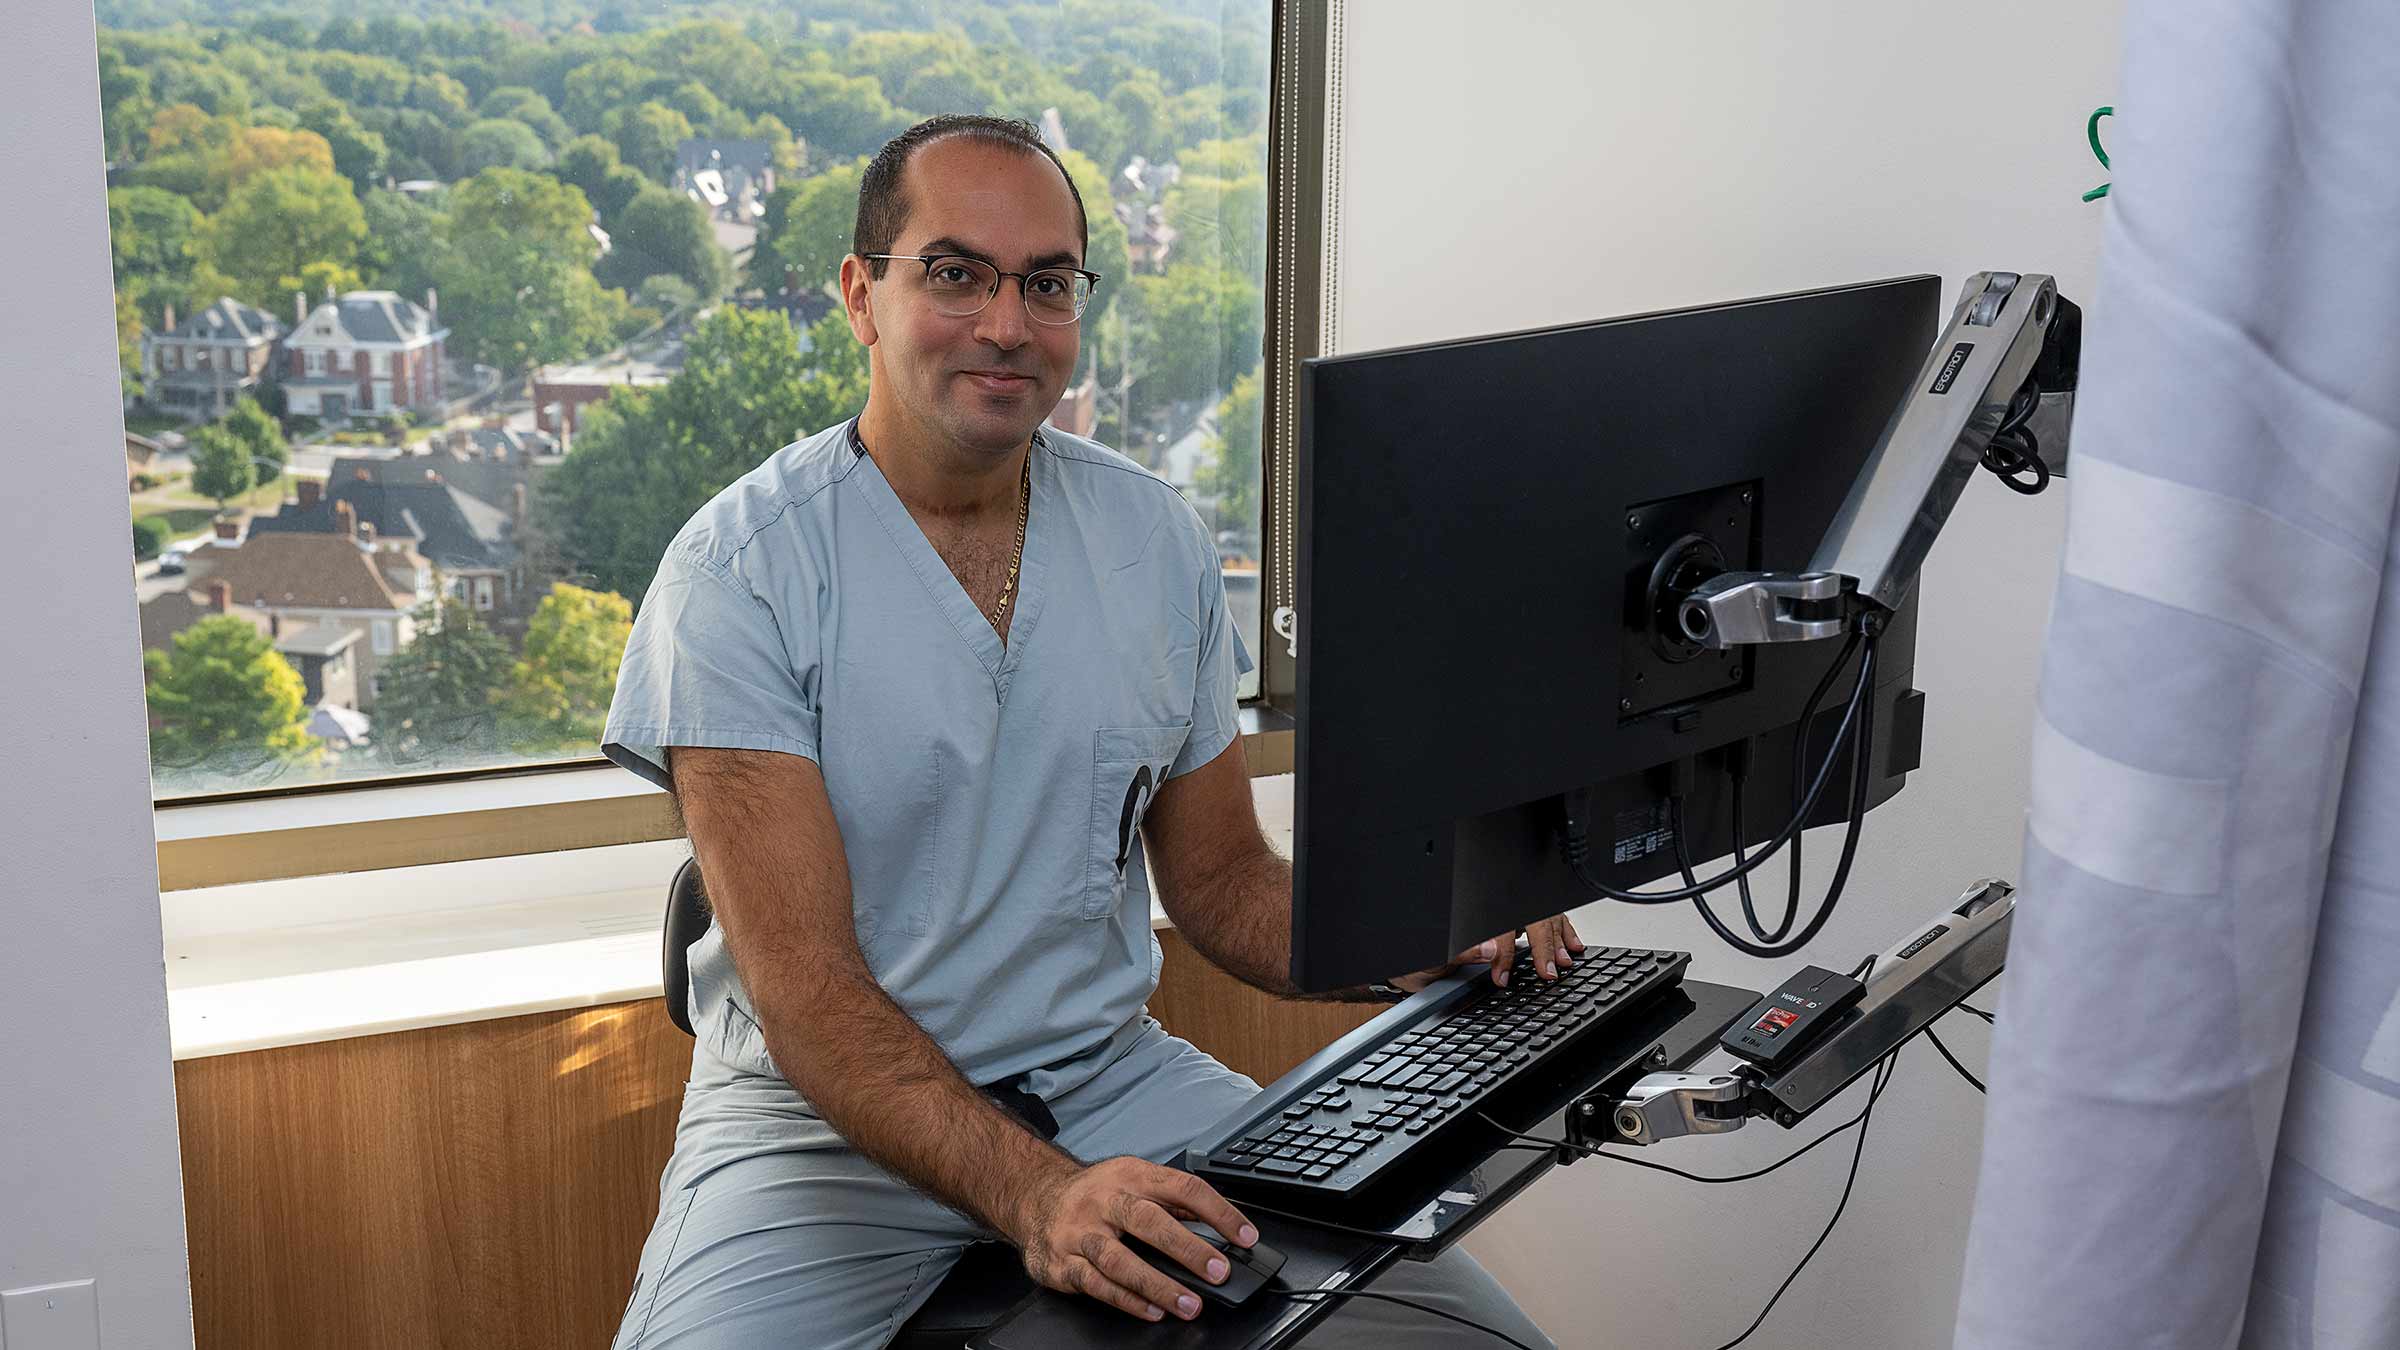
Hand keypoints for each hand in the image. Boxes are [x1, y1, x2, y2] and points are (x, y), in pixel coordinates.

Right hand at [1008, 1155, 1258, 1323]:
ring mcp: (1081, 1232)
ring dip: (1157, 1285)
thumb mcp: (1134, 1180)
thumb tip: (1221, 1226)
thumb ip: (1173, 1201)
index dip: (1218, 1211)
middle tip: (1219, 1272)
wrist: (1035, 1195)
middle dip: (1188, 1248)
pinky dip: (1126, 1300)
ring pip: (1120, 1259)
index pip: (1183, 1188)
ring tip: (1189, 1304)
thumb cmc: (1095, 1193)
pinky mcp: (1062, 1262)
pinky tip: (1151, 1310)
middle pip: (1149, 1221)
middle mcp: (1105, 1201)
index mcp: (1132, 1176)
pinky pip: (1096, 1284)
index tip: (1245, 1235)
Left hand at [1386, 913, 1586, 992]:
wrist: (1405, 967)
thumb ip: (1460, 953)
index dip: (1506, 954)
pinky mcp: (1506, 927)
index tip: (1504, 977)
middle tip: (1552, 968)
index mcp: (1470, 921)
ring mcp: (1498, 918)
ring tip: (1567, 955)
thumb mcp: (1429, 961)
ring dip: (1556, 935)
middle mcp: (1486, 915)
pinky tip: (1568, 942)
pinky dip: (1557, 930)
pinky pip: (1538, 921)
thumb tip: (1490, 949)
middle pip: (1528, 918)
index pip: (1501, 929)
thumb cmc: (1414, 962)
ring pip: (1539, 917)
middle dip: (1546, 942)